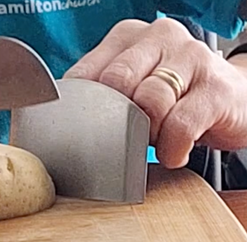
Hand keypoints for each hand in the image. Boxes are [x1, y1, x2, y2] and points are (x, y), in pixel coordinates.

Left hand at [64, 18, 246, 168]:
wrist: (233, 99)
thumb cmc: (172, 96)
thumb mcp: (132, 85)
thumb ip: (101, 94)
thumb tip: (64, 120)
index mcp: (127, 36)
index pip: (86, 73)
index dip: (84, 110)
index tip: (86, 131)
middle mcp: (159, 37)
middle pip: (116, 82)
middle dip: (118, 120)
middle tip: (128, 135)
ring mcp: (191, 57)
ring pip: (148, 102)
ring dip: (147, 133)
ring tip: (155, 140)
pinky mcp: (215, 88)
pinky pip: (178, 126)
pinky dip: (171, 148)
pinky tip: (173, 152)